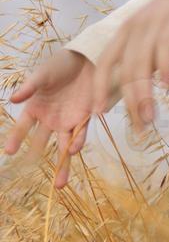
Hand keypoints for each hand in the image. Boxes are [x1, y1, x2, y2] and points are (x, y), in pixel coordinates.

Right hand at [3, 49, 94, 188]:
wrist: (87, 58)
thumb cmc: (61, 65)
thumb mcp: (43, 74)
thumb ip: (30, 87)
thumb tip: (13, 99)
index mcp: (36, 107)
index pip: (23, 126)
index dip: (16, 138)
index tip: (9, 151)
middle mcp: (50, 118)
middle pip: (41, 141)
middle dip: (36, 156)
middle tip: (30, 170)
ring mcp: (67, 119)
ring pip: (63, 145)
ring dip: (62, 162)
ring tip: (60, 184)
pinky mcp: (85, 117)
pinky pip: (80, 133)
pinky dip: (78, 141)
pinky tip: (74, 149)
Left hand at [91, 0, 168, 135]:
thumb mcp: (151, 35)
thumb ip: (142, 58)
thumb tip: (136, 93)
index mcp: (124, 32)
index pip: (104, 63)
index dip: (99, 88)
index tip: (98, 113)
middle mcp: (134, 27)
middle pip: (126, 70)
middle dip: (131, 102)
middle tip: (139, 128)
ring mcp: (154, 23)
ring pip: (142, 63)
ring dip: (145, 94)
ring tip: (150, 117)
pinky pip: (164, 47)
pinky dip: (163, 67)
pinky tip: (166, 86)